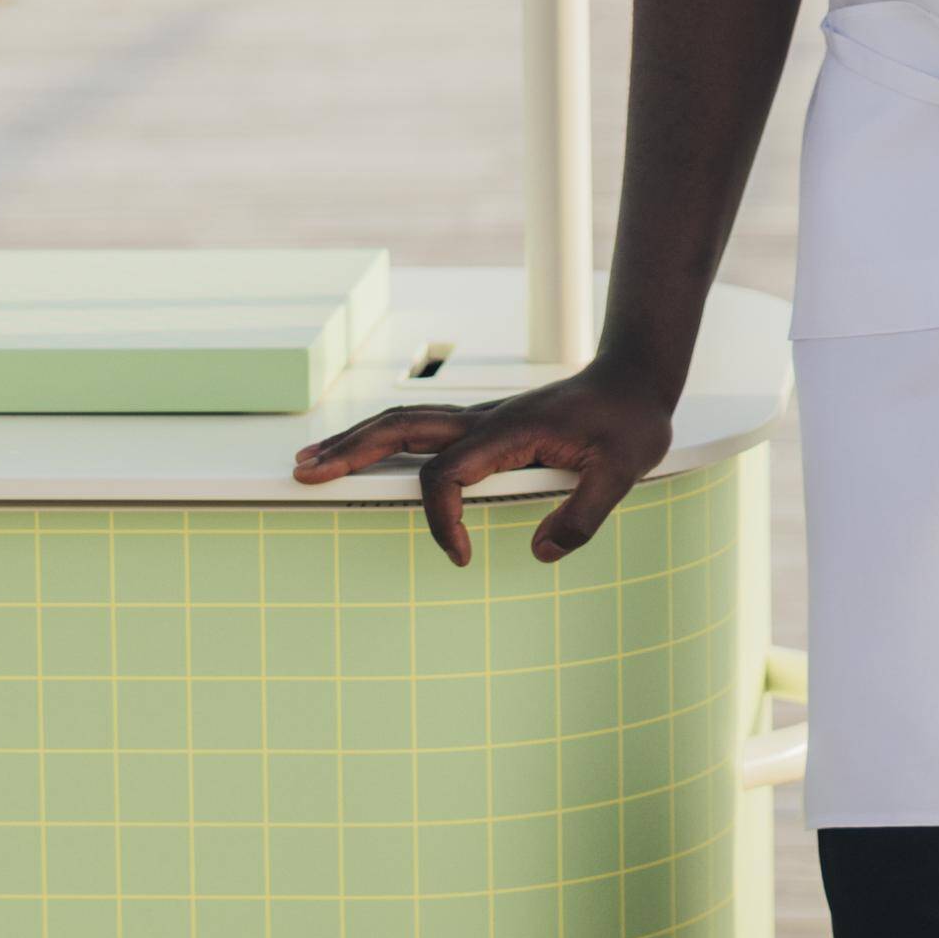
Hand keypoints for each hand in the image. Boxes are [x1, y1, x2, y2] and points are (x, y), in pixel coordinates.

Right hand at [292, 357, 674, 566]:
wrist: (636, 378)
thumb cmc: (630, 423)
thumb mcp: (622, 473)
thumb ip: (582, 517)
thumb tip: (538, 554)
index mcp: (510, 432)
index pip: (446, 475)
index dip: (441, 519)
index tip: (461, 558)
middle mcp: (483, 420)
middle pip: (399, 429)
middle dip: (349, 453)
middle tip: (302, 474)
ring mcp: (480, 420)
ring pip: (402, 423)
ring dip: (354, 441)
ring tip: (309, 462)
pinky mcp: (484, 425)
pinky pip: (421, 430)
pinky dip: (383, 440)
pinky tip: (363, 454)